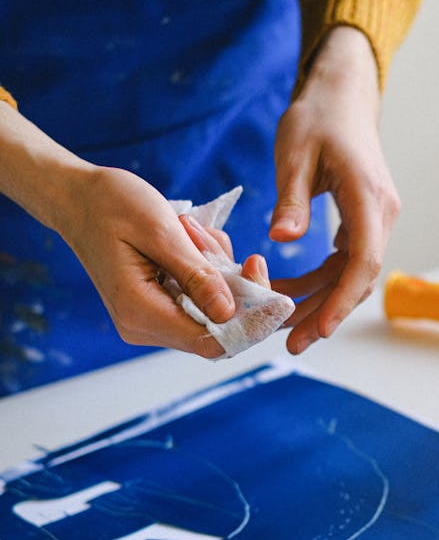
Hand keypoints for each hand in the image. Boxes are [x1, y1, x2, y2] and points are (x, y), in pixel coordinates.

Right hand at [0, 101, 271, 357]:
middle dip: (231, 285)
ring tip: (192, 232)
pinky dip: (206, 270)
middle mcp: (144, 327)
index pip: (211, 342)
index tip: (260, 271)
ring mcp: (150, 320)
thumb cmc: (112, 204)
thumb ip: (196, 274)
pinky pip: (199, 299)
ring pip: (211, 311)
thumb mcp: (159, 230)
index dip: (247, 319)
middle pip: (216, 329)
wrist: (77, 197)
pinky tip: (190, 239)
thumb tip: (229, 312)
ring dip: (216, 271)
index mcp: (140, 312)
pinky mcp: (157, 307)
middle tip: (215, 240)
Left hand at [269, 25, 400, 354]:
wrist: (342, 95)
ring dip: (321, 302)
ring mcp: (374, 220)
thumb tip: (281, 240)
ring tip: (285, 326)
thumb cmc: (317, 119)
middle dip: (326, 314)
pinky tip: (290, 292)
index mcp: (368, 199)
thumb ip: (290, 199)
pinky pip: (345, 262)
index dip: (342, 300)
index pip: (363, 261)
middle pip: (359, 279)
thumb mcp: (295, 153)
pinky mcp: (361, 222)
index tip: (321, 330)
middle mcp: (380, 215)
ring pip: (352, 276)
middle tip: (291, 343)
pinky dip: (320, 281)